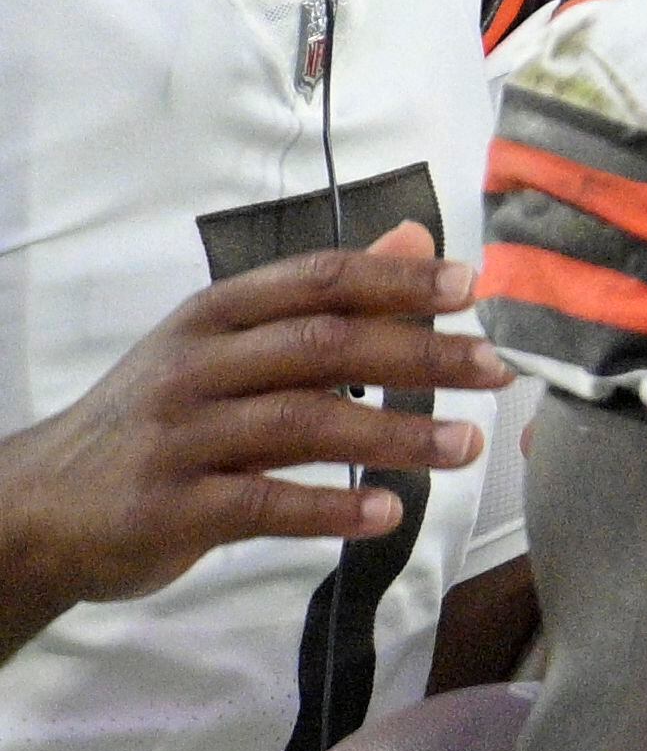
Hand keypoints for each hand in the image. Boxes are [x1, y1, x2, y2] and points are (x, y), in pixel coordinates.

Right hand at [0, 224, 509, 654]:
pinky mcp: (172, 507)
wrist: (42, 506)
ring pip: (303, 423)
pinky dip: (331, 508)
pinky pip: (265, 504)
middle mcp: (198, 364)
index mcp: (215, 316)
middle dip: (418, 354)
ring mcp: (182, 435)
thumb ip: (327, 299)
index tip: (473, 285)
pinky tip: (388, 512)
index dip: (396, 280)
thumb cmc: (160, 420)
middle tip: (497, 369)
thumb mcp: (229, 346)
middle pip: (322, 346)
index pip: (316, 281)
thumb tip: (419, 238)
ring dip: (395, 435)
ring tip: (466, 446)